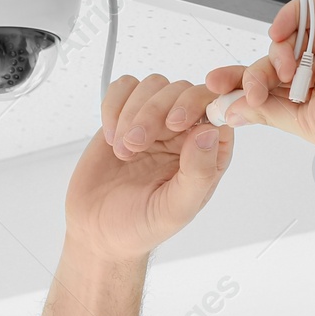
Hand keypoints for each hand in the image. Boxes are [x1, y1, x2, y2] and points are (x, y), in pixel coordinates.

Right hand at [65, 75, 234, 262]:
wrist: (98, 230)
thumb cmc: (141, 225)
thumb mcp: (176, 209)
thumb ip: (198, 174)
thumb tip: (208, 132)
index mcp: (207, 152)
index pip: (216, 109)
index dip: (198, 105)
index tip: (174, 123)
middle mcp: (185, 132)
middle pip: (182, 91)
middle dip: (156, 112)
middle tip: (136, 144)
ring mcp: (155, 121)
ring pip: (153, 86)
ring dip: (133, 113)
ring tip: (123, 150)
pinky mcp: (124, 115)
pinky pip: (124, 88)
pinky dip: (114, 106)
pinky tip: (111, 137)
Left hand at [205, 0, 314, 176]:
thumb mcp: (303, 123)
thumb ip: (265, 108)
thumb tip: (229, 107)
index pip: (269, 86)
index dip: (240, 84)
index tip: (214, 89)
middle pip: (275, 60)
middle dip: (251, 71)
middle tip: (244, 86)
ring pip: (291, 37)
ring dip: (275, 52)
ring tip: (281, 72)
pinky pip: (311, 11)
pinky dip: (289, 18)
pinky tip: (278, 34)